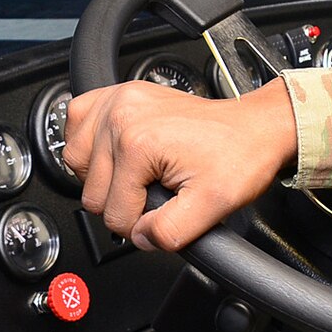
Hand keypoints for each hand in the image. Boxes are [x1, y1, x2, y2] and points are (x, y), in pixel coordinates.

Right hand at [64, 77, 297, 251]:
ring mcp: (119, 99)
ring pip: (76, 161)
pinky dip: (89, 142)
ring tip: (138, 175)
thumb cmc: (240, 156)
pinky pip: (78, 121)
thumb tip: (139, 237)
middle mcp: (122, 115)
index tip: (165, 212)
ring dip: (102, 176)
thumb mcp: (212, 206)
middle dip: (124, 202)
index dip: (140, 224)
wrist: (255, 127)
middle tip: (157, 192)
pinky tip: (115, 153)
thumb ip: (168, 232)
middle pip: (91, 190)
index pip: (113, 213)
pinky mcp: (119, 93)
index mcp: (138, 141)